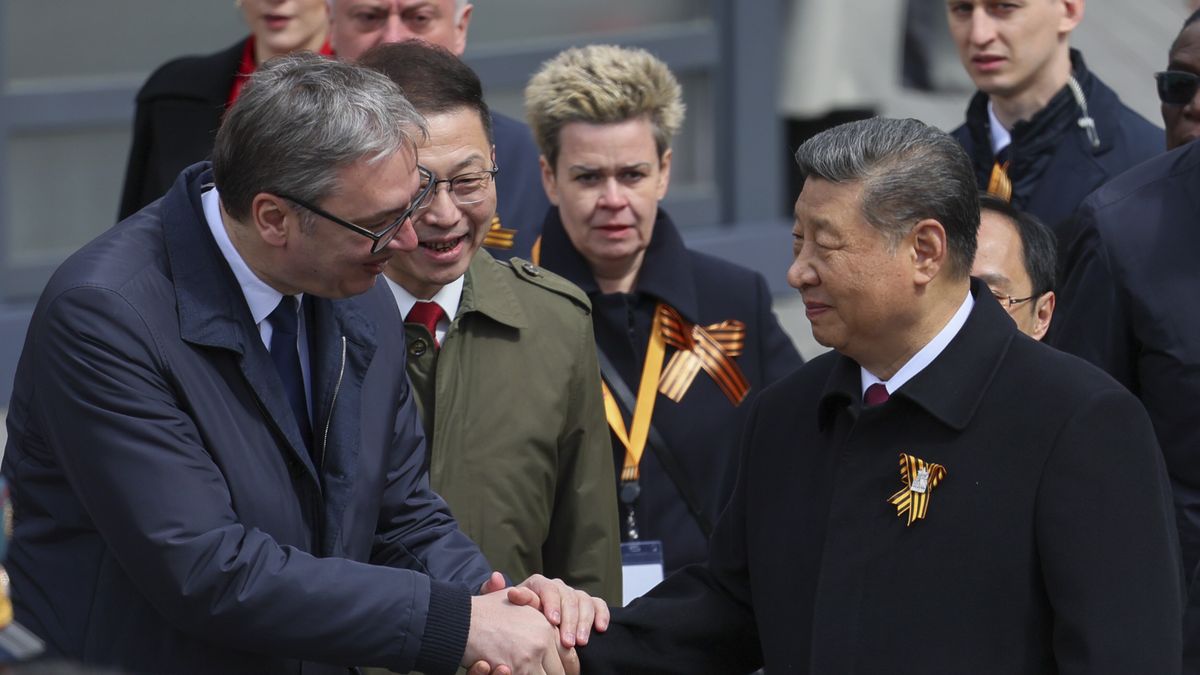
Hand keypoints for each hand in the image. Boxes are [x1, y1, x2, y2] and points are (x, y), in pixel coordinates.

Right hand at [461, 588, 578, 674]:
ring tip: (527, 672)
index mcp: (545, 626)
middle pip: (560, 671)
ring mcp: (529, 657)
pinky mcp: (516, 669)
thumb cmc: (485, 612)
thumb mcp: (516, 606)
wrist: (461, 621)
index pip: (568, 655)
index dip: (568, 669)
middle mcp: (542, 641)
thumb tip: (552, 629)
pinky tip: (510, 673)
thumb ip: (536, 615)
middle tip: (548, 674)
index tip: (566, 673)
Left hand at [506, 574, 609, 647]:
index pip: (547, 588)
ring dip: (584, 622)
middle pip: (568, 597)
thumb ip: (494, 592)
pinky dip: (601, 615)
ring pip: (584, 602)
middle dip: (569, 620)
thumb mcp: (500, 606)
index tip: (552, 621)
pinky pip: (598, 605)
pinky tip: (600, 629)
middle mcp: (558, 587)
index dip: (552, 603)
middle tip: (567, 641)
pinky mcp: (588, 605)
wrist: (525, 626)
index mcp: (537, 584)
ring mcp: (574, 595)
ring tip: (580, 642)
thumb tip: (496, 577)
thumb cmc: (511, 617)